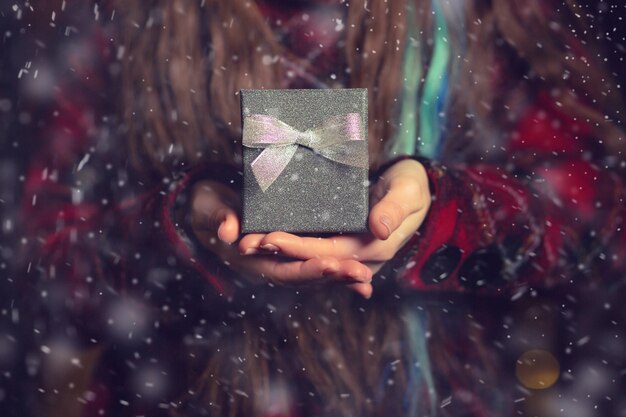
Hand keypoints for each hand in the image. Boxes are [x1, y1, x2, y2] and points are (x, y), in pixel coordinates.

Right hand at [189, 180, 372, 296]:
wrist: (210, 211)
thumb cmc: (209, 209)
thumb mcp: (209, 209)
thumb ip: (218, 218)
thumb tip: (227, 232)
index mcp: (252, 262)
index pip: (283, 270)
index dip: (307, 269)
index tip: (330, 265)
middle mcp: (270, 267)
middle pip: (306, 277)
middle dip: (334, 277)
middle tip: (361, 275)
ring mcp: (282, 263)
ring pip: (315, 274)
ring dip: (341, 277)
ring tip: (366, 278)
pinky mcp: (292, 254)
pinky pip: (317, 265)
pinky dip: (338, 272)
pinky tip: (361, 278)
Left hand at [239, 159, 431, 295]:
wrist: (413, 186)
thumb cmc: (412, 185)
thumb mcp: (409, 192)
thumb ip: (395, 208)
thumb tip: (380, 229)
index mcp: (374, 249)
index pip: (329, 253)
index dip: (299, 248)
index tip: (270, 239)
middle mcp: (358, 257)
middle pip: (312, 258)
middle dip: (278, 253)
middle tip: (247, 243)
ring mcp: (348, 252)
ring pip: (308, 256)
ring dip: (278, 251)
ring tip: (247, 242)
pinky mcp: (341, 241)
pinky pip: (312, 247)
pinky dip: (288, 245)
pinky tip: (263, 238)